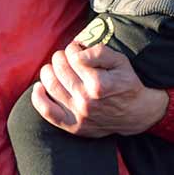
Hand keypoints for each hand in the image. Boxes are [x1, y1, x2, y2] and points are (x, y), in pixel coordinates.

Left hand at [31, 40, 168, 136]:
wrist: (134, 113)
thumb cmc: (126, 83)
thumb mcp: (120, 61)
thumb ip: (99, 52)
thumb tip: (78, 50)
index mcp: (99, 82)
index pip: (74, 57)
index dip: (73, 48)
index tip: (77, 48)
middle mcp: (86, 100)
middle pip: (61, 70)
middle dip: (60, 57)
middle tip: (64, 55)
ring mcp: (78, 114)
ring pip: (52, 86)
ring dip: (48, 71)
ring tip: (53, 67)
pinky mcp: (73, 126)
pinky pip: (48, 113)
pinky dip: (38, 99)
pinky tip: (38, 87)